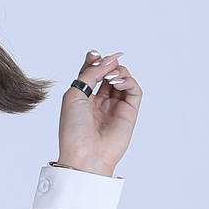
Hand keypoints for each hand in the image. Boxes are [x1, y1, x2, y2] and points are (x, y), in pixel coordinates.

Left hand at [55, 50, 140, 176]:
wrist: (84, 154)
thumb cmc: (74, 130)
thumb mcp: (74, 95)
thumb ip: (89, 74)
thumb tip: (106, 60)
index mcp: (84, 99)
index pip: (93, 74)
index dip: (96, 61)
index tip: (94, 54)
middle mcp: (101, 103)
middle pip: (109, 74)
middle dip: (108, 64)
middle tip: (106, 62)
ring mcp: (116, 108)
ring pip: (123, 79)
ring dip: (118, 71)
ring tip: (111, 76)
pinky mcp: (129, 113)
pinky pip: (134, 90)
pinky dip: (128, 81)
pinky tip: (117, 82)